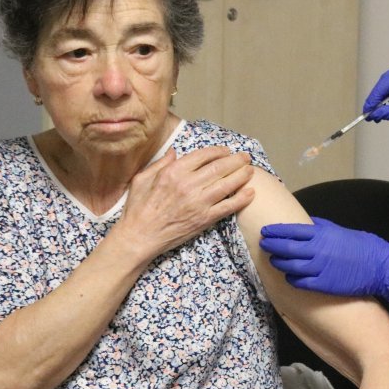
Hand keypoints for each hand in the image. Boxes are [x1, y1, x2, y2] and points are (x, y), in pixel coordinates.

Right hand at [116, 146, 255, 260]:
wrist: (139, 237)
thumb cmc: (138, 208)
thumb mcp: (142, 179)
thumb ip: (160, 163)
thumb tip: (174, 151)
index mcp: (173, 172)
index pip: (203, 155)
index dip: (218, 151)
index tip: (226, 150)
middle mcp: (188, 185)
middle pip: (219, 167)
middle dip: (236, 160)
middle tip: (245, 157)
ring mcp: (198, 203)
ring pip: (227, 185)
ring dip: (242, 175)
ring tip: (251, 170)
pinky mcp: (204, 219)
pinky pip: (228, 207)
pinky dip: (241, 199)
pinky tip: (250, 192)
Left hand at [259, 217, 388, 311]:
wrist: (380, 266)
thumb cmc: (362, 246)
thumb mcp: (341, 230)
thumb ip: (321, 227)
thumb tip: (306, 223)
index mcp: (322, 234)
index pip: (291, 230)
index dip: (276, 231)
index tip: (266, 231)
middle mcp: (318, 250)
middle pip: (286, 247)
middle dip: (271, 245)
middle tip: (263, 244)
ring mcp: (320, 268)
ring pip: (290, 265)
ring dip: (279, 262)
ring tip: (274, 260)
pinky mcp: (323, 284)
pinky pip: (300, 282)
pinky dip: (291, 278)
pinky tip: (289, 276)